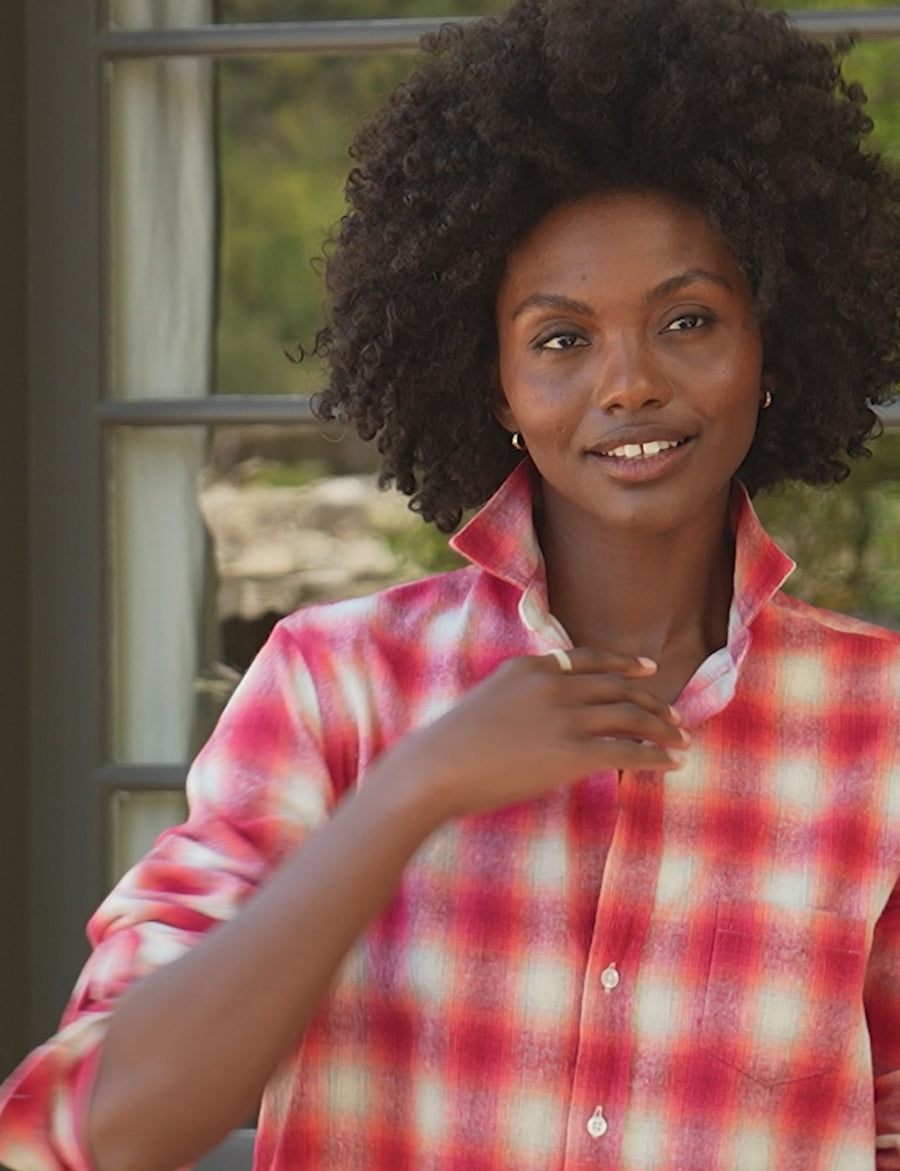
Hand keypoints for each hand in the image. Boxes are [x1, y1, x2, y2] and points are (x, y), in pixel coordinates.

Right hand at [380, 648, 687, 819]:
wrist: (435, 769)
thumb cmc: (453, 745)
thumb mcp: (491, 700)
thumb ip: (525, 696)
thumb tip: (551, 712)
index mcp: (533, 667)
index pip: (590, 659)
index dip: (625, 664)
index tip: (648, 670)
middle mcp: (554, 685)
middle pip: (618, 686)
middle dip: (651, 702)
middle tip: (674, 716)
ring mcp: (563, 718)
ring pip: (629, 716)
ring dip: (661, 729)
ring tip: (680, 740)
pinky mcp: (570, 753)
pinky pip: (627, 752)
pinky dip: (655, 757)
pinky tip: (671, 764)